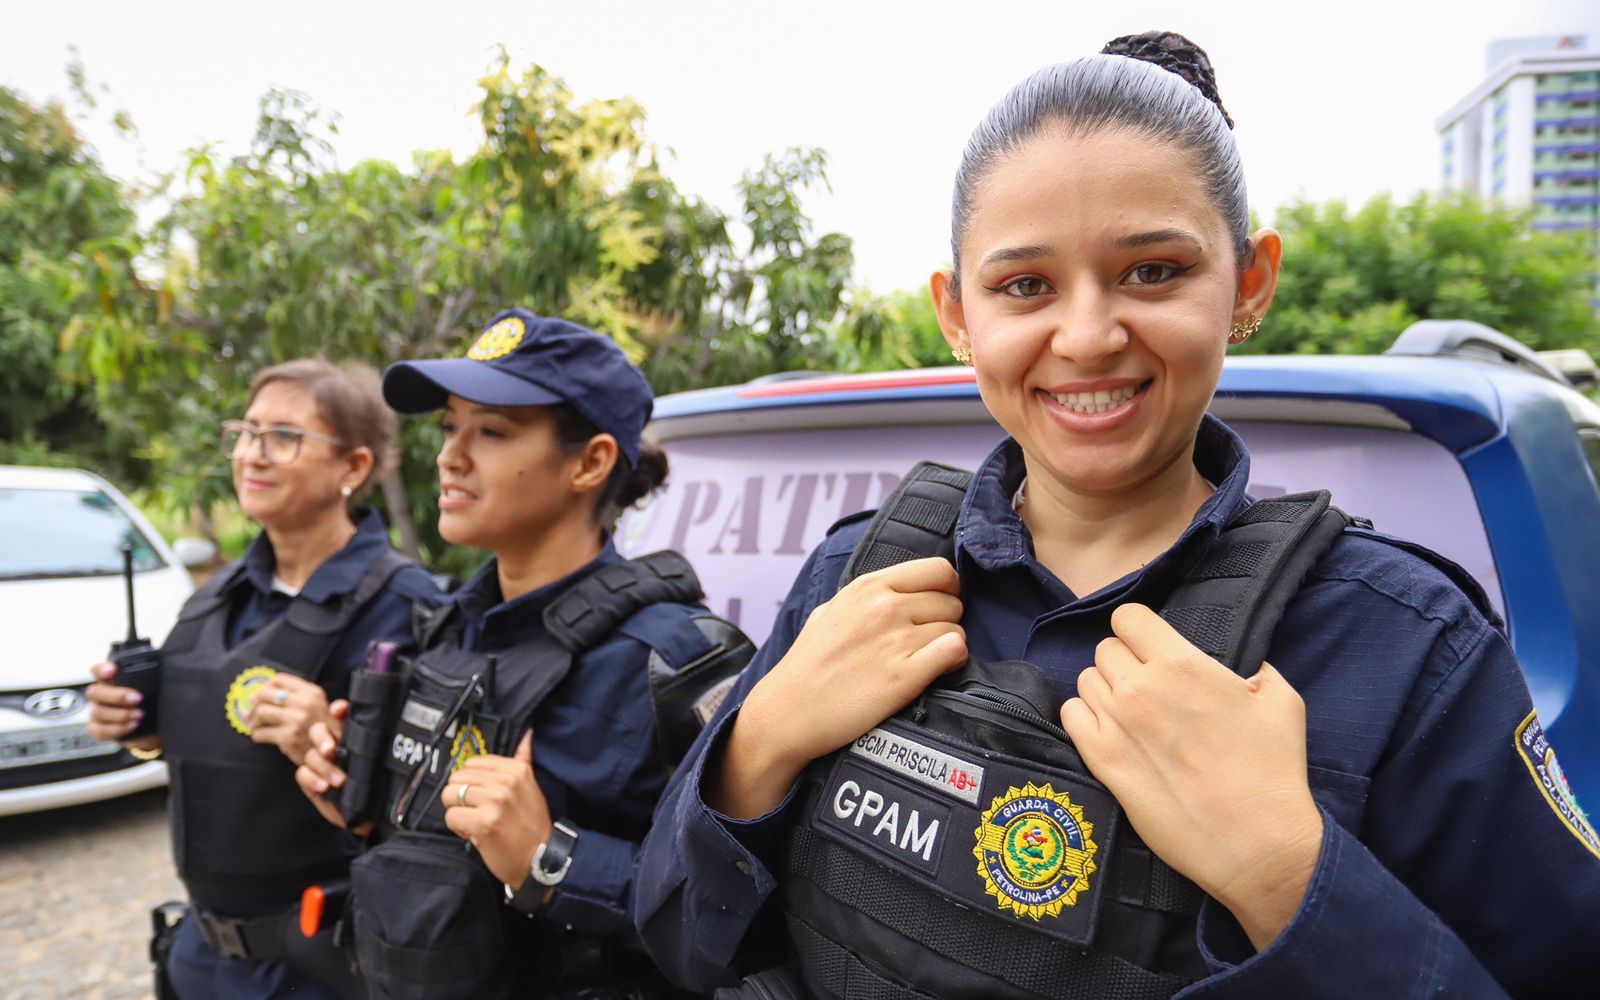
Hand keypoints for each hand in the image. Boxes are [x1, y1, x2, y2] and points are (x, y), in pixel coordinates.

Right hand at [85, 661, 160, 750]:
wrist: (151, 729)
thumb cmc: (151, 704)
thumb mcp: (153, 690)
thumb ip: (150, 681)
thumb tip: (164, 673)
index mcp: (111, 681)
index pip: (98, 670)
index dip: (101, 669)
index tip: (112, 670)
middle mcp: (100, 695)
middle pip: (95, 692)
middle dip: (117, 696)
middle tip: (139, 698)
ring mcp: (97, 713)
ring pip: (98, 712)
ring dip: (121, 714)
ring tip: (140, 715)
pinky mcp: (98, 730)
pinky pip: (100, 731)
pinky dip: (117, 729)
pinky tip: (132, 725)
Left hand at [243, 673, 331, 764]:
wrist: (336, 753)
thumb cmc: (326, 729)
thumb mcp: (320, 705)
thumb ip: (298, 695)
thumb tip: (266, 687)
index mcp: (312, 692)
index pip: (279, 679)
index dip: (267, 687)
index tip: (263, 696)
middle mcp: (305, 703)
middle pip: (265, 693)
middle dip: (255, 703)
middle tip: (252, 711)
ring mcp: (296, 720)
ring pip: (260, 712)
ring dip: (253, 720)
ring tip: (255, 725)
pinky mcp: (288, 738)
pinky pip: (261, 733)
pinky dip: (257, 735)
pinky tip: (261, 737)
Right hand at [295, 700, 368, 833]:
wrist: (366, 816)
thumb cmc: (374, 789)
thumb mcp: (376, 766)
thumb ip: (373, 748)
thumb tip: (380, 727)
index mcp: (350, 738)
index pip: (340, 718)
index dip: (339, 711)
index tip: (340, 710)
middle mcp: (333, 747)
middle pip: (318, 731)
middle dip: (323, 737)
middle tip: (331, 750)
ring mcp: (319, 763)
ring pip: (312, 755)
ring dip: (324, 767)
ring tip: (339, 781)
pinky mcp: (310, 780)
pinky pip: (302, 774)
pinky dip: (312, 779)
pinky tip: (323, 787)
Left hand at [441, 731, 552, 889]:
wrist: (541, 857)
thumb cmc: (532, 825)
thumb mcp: (532, 786)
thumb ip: (524, 759)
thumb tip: (527, 734)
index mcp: (516, 769)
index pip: (471, 763)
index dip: (472, 782)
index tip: (484, 797)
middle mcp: (505, 782)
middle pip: (456, 778)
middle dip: (461, 797)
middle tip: (479, 812)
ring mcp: (494, 802)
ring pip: (450, 796)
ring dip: (458, 813)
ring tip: (476, 822)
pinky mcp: (484, 823)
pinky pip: (451, 817)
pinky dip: (459, 828)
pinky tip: (475, 833)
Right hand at [713, 557, 966, 818]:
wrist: (788, 711)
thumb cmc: (807, 665)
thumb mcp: (830, 611)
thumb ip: (865, 598)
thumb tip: (894, 594)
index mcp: (868, 586)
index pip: (939, 570)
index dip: (947, 589)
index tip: (937, 607)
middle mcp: (885, 606)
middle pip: (952, 601)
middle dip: (946, 621)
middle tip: (927, 642)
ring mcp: (896, 639)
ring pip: (956, 628)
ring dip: (948, 645)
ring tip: (926, 661)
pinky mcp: (905, 675)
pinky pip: (955, 651)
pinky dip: (954, 661)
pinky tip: (935, 672)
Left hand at [1061, 603, 1323, 950]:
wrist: (1256, 843)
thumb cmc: (1273, 772)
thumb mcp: (1282, 701)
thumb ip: (1256, 670)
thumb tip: (1243, 667)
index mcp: (1182, 664)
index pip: (1129, 618)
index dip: (1139, 629)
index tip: (1150, 646)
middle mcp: (1141, 687)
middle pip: (1106, 649)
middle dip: (1125, 661)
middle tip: (1147, 686)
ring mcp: (1116, 724)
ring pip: (1087, 680)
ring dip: (1105, 689)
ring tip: (1130, 712)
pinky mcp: (1101, 760)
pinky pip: (1071, 715)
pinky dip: (1084, 717)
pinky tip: (1108, 730)